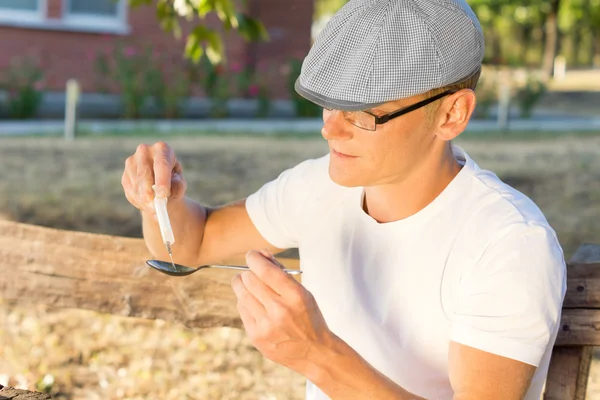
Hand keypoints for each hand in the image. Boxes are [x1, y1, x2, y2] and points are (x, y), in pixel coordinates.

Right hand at [121, 142, 186, 214]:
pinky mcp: (124, 174)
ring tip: (155, 207)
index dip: (161, 180)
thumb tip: (166, 194)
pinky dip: (139, 201)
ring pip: (136, 185)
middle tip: (156, 208)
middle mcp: (144, 151)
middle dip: (150, 193)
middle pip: (144, 174)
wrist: (161, 185)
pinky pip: (130, 192)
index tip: (162, 195)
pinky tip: (147, 203)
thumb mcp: (180, 184)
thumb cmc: (174, 183)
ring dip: (145, 200)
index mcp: (163, 149)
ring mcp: (131, 162)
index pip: (161, 164)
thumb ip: (177, 187)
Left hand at [231, 249, 332, 372]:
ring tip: (248, 284)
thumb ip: (281, 272)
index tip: (252, 255)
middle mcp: (279, 310)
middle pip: (249, 280)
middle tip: (251, 272)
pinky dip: (245, 302)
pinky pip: (242, 309)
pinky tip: (254, 303)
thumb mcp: (302, 291)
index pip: (265, 270)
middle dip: (247, 271)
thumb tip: (260, 254)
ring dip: (242, 285)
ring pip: (241, 294)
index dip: (254, 258)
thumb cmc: (308, 316)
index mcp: (295, 296)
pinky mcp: (256, 336)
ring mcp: (266, 325)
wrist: (314, 352)